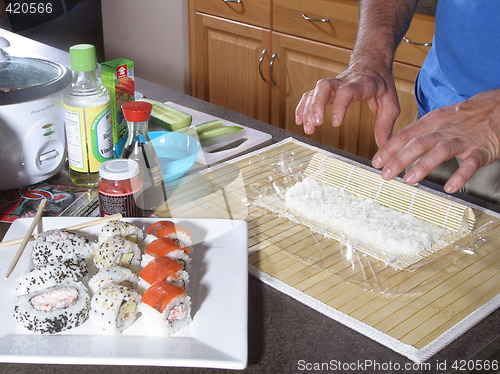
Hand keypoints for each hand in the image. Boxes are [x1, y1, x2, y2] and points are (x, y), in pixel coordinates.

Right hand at [295, 57, 399, 146]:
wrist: (372, 64)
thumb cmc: (381, 84)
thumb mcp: (391, 103)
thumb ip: (386, 124)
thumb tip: (383, 145)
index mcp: (362, 84)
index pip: (348, 91)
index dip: (339, 106)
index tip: (336, 123)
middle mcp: (344, 82)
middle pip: (325, 86)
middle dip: (317, 104)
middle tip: (316, 124)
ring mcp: (333, 84)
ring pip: (315, 90)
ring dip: (308, 109)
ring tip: (309, 129)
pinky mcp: (325, 89)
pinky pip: (310, 94)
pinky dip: (302, 106)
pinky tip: (299, 121)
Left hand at [372, 90, 499, 192]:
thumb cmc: (468, 116)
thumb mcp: (441, 118)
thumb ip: (421, 132)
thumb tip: (397, 146)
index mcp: (434, 120)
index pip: (406, 134)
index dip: (389, 148)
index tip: (376, 161)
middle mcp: (446, 129)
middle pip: (419, 143)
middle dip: (399, 159)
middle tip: (385, 174)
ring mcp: (465, 139)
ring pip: (441, 151)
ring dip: (423, 166)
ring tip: (408, 180)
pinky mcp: (482, 149)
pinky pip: (471, 163)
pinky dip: (461, 175)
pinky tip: (450, 188)